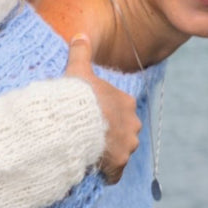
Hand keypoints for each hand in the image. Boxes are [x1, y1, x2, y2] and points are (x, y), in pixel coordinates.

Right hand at [65, 34, 139, 183]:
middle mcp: (132, 123)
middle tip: (88, 136)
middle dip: (110, 135)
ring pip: (121, 151)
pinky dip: (107, 173)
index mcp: (125, 102)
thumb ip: (80, 52)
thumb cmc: (78, 96)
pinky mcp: (120, 162)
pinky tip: (93, 170)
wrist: (76, 123)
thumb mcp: (78, 70)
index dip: (105, 115)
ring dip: (109, 153)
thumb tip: (80, 34)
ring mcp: (128, 144)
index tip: (90, 118)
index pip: (119, 110)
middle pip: (123, 131)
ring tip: (88, 153)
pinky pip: (115, 172)